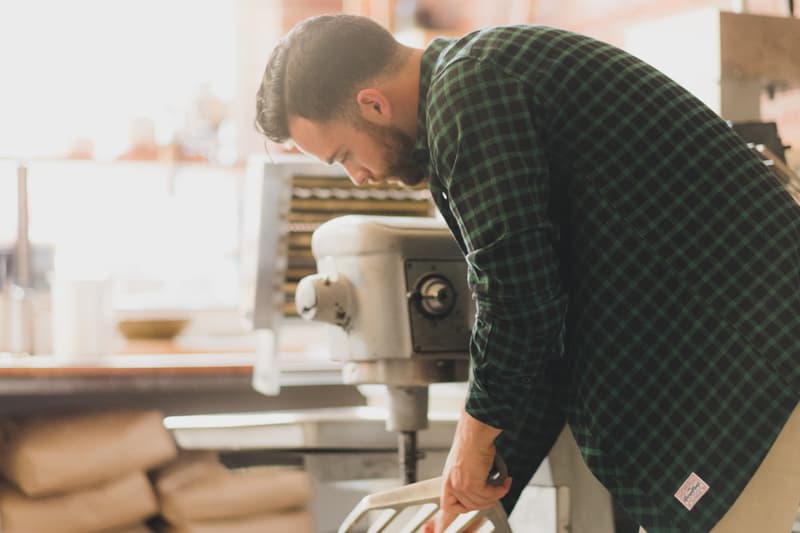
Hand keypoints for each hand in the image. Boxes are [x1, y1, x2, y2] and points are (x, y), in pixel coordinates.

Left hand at [424, 410, 510, 531]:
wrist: (474, 434)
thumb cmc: (471, 443)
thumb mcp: (463, 464)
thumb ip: (467, 478)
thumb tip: (482, 486)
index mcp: (448, 480)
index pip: (448, 506)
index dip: (460, 510)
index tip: (470, 507)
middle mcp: (452, 485)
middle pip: (470, 507)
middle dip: (486, 501)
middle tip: (496, 492)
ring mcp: (461, 486)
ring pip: (483, 502)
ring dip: (496, 494)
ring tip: (503, 483)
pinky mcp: (473, 484)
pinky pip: (491, 495)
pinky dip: (501, 489)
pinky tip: (505, 481)